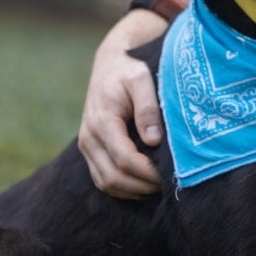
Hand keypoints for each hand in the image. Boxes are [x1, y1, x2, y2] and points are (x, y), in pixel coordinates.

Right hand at [77, 9, 167, 197]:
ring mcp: (87, 146)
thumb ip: (147, 107)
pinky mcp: (90, 150)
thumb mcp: (141, 79)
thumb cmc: (129, 70)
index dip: (147, 172)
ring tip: (158, 188)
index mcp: (102, 121)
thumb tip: (153, 140)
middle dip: (142, 186)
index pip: (124, 159)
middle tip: (168, 185)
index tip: (168, 175)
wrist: (109, 65)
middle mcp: (89, 137)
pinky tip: (143, 186)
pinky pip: (102, 178)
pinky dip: (122, 188)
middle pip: (113, 177)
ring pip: (105, 182)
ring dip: (132, 190)